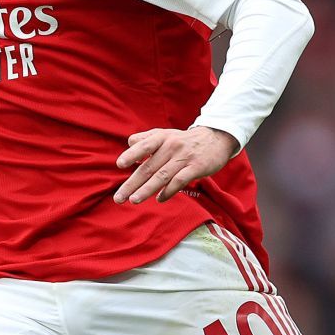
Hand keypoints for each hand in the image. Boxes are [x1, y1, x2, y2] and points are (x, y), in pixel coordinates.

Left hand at [113, 126, 238, 203]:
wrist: (215, 139)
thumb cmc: (183, 140)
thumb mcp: (165, 134)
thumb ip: (146, 139)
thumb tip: (129, 145)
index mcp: (161, 137)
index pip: (144, 145)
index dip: (132, 154)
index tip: (120, 164)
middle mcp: (171, 146)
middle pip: (149, 167)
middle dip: (132, 183)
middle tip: (119, 198)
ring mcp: (184, 157)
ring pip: (162, 176)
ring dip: (147, 190)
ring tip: (134, 200)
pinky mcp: (196, 168)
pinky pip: (179, 181)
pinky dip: (168, 191)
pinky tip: (159, 199)